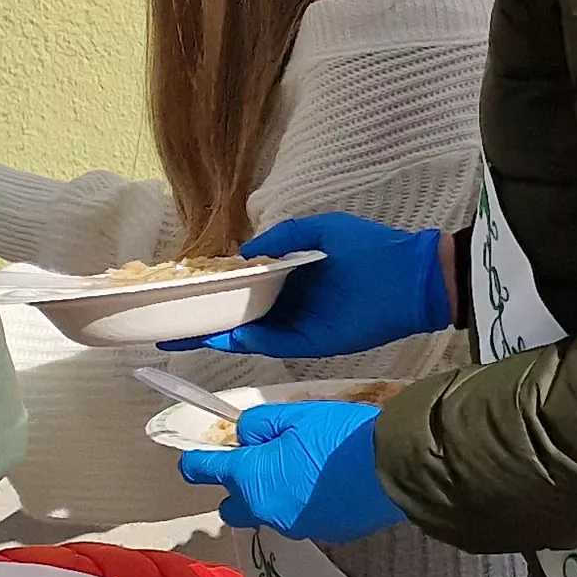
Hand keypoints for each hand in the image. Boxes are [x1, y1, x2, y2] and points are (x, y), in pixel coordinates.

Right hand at [164, 211, 451, 357]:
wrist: (414, 277)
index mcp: (291, 276)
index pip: (244, 287)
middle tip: (162, 323)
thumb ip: (280, 239)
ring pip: (248, 333)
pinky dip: (245, 343)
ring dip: (215, 334)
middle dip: (202, 320)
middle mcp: (290, 303)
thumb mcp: (320, 231)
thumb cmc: (372, 248)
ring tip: (175, 334)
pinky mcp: (312, 343)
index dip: (213, 291)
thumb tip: (242, 253)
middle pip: (237, 314)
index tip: (179, 292)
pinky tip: (218, 338)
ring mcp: (299, 324)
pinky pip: (271, 345)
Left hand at [177, 399, 401, 540]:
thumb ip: (260, 423)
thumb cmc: (342, 438)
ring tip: (304, 473)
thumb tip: (244, 433)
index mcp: (250, 476)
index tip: (197, 455)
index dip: (195, 460)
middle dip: (237, 489)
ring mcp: (295, 525)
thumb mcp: (297, 415)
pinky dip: (307, 505)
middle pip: (231, 506)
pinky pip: (303, 519)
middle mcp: (264, 508)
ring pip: (269, 513)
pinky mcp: (326, 532)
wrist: (394, 468)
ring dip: (275, 497)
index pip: (201, 470)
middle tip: (261, 464)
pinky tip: (331, 486)